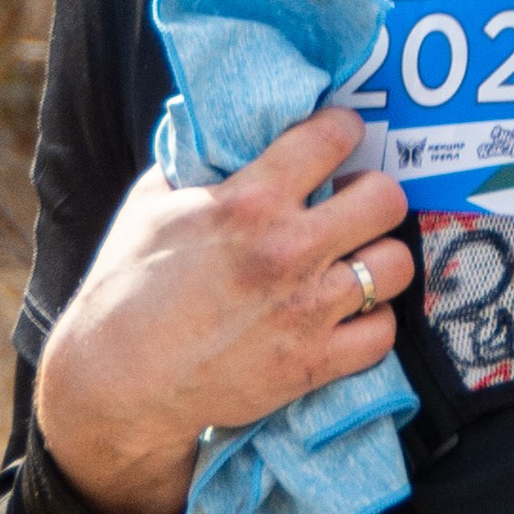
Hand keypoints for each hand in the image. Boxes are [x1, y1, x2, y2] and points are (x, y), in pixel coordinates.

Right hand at [33, 107, 414, 513]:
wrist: (117, 384)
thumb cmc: (125, 288)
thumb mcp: (151, 203)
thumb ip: (198, 162)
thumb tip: (228, 130)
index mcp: (248, 201)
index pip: (334, 136)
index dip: (343, 131)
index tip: (340, 140)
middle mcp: (288, 250)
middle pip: (386, 199)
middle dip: (373, 197)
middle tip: (354, 207)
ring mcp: (306, 310)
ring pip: (396, 264)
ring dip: (379, 260)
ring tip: (356, 262)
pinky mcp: (313, 363)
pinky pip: (382, 331)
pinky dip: (371, 322)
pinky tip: (348, 315)